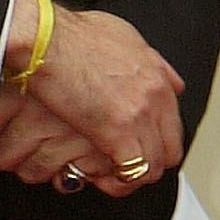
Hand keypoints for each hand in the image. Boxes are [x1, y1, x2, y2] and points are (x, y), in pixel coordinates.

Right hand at [0, 0, 185, 194]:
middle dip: (148, 163)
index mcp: (156, 74)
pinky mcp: (116, 132)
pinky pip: (131, 173)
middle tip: (124, 167)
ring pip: (153, 165)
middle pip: (170, 148)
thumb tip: (163, 75)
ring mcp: (138, 115)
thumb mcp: (123, 36)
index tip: (138, 147)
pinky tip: (101, 179)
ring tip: (109, 177)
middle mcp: (154, 95)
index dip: (155, 141)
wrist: (46, 41)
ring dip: (131, 176)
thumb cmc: (71, 36)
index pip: (173, 122)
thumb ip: (148, 60)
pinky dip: (118, 182)